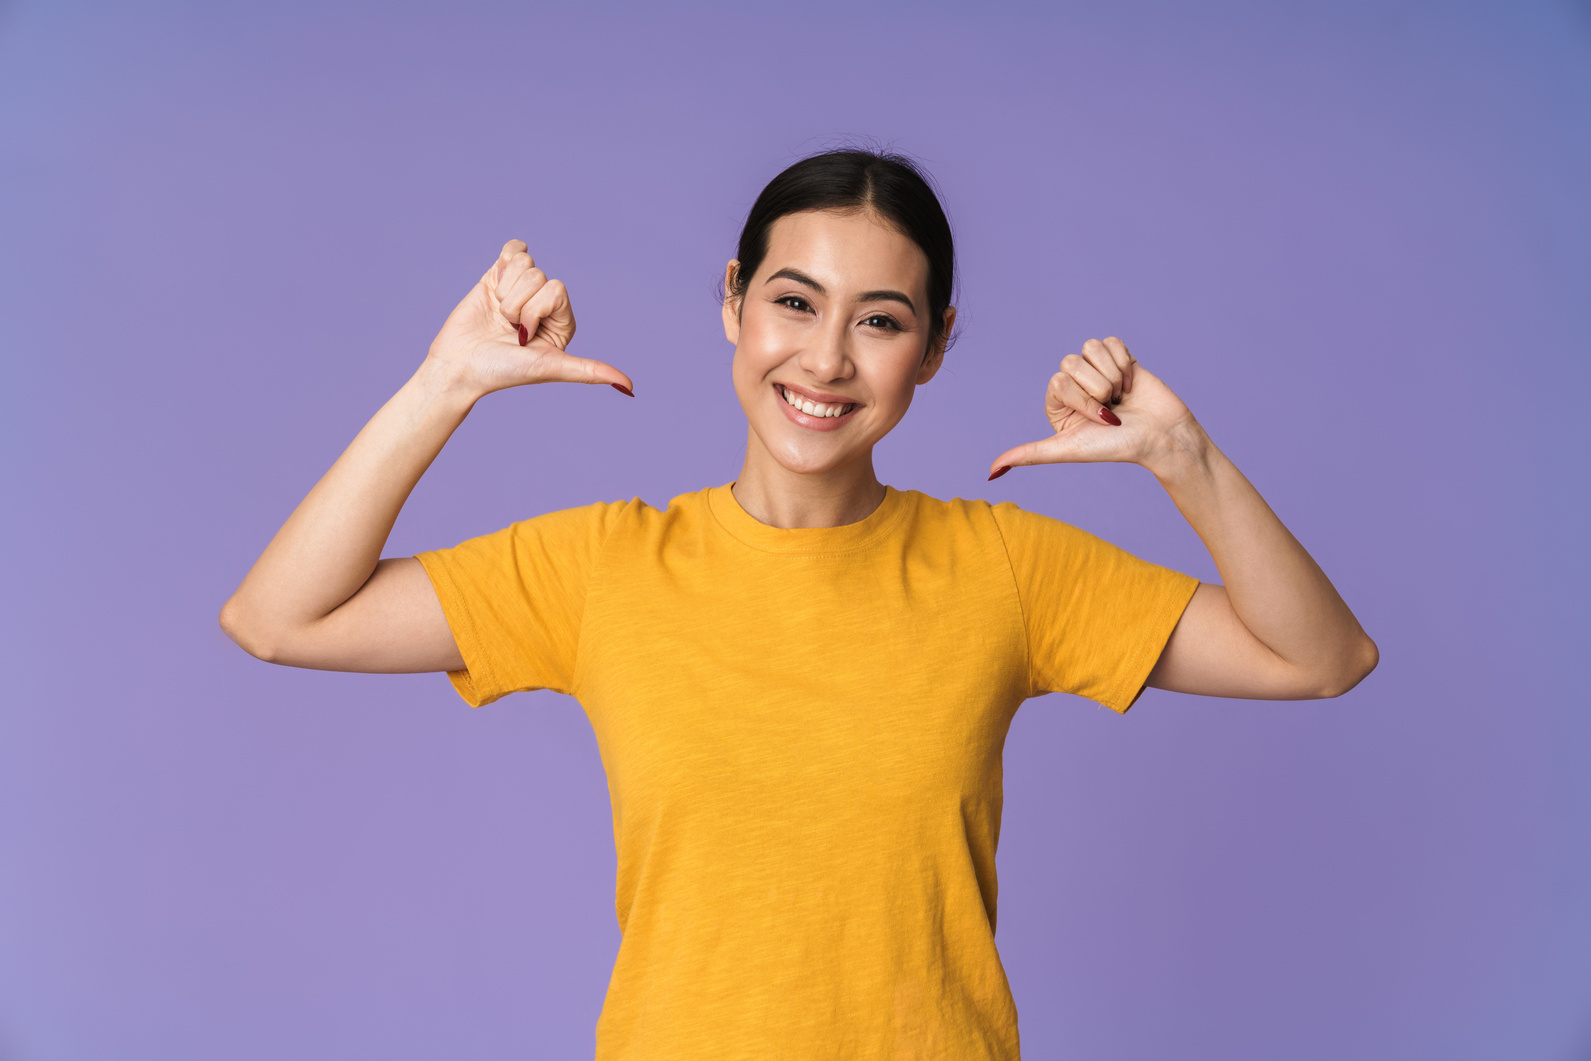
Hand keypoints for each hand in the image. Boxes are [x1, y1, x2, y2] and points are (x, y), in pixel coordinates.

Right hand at [425, 240, 633, 397]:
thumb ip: (589, 371)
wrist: (458, 366)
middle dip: (518, 305)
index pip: (557, 290)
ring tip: (497, 317)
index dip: (535, 309)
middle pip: (539, 276)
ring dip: (504, 293)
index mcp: (562, 322)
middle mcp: (545, 304)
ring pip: (524, 263)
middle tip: (508, 329)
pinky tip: (495, 287)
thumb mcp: (551, 367)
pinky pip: (514, 249)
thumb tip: (630, 387)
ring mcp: (521, 289)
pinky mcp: (498, 276)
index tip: (524, 337)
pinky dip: (503, 264)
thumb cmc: (503, 372)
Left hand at [988, 337, 1197, 477]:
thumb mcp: (1067, 450)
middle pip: (1071, 362)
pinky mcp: (1118, 357)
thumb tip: (991, 472)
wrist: (1160, 437)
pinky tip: (1131, 384)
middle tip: (1112, 409)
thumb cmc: (1115, 447)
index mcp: (1056, 402)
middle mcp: (1073, 384)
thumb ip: (1029, 455)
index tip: (1098, 419)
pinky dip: (1125, 363)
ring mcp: (1095, 369)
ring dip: (1112, 374)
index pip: (1058, 381)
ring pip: (1090, 347)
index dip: (1083, 399)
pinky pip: (1111, 342)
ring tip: (1121, 396)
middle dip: (1098, 388)